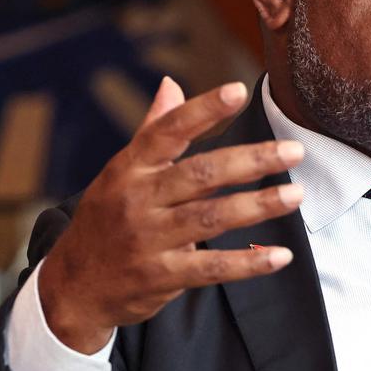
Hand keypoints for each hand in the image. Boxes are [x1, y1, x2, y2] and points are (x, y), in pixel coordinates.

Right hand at [38, 77, 303, 352]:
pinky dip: (249, 262)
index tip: (239, 90)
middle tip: (295, 151)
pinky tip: (281, 255)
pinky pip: (212, 268)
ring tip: (296, 194)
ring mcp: (148, 239)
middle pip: (202, 174)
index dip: (203, 110)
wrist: (74, 287)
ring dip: (258, 206)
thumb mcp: (120, 173)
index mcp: (129, 168)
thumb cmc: (107, 219)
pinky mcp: (162, 276)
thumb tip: (172, 84)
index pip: (168, 131)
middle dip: (252, 161)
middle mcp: (137, 199)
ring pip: (211, 218)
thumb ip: (152, 130)